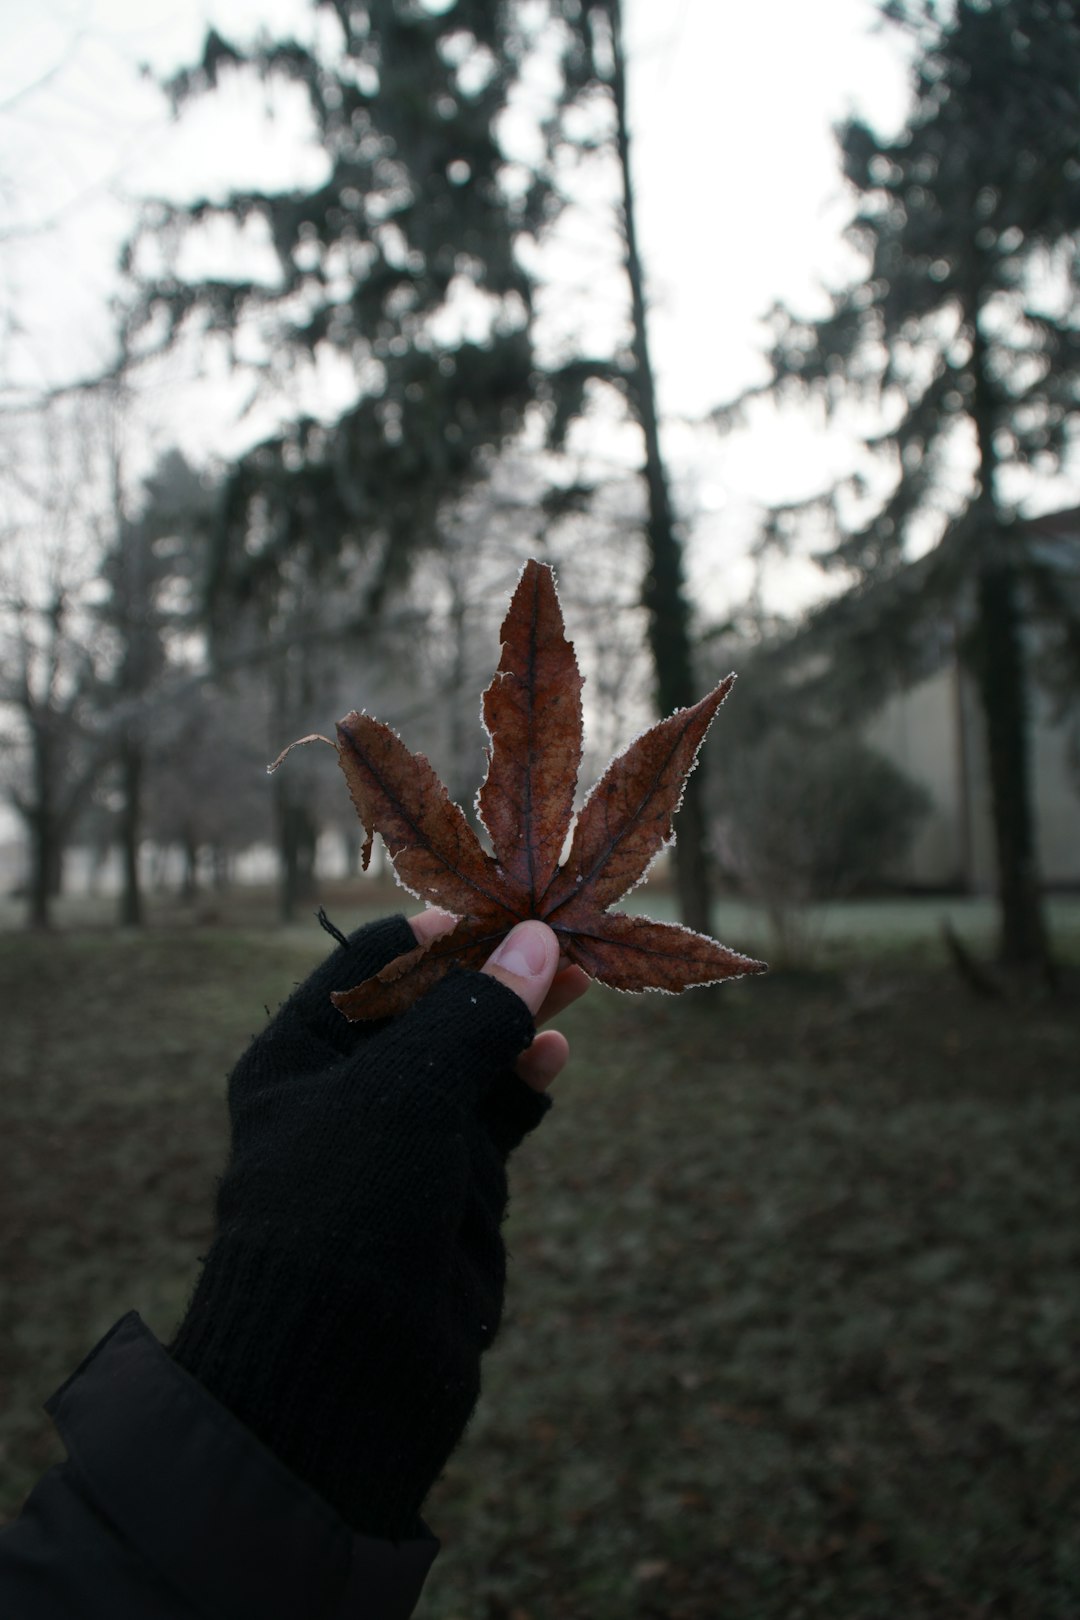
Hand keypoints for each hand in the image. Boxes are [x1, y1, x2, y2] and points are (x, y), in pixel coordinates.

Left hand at [169, 913, 586, 1541]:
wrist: (345, 1373)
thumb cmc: (347, 1212)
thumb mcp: (403, 1096)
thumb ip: (474, 1016)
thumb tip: (537, 943)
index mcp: (300, 1055)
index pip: (373, 962)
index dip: (441, 930)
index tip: (509, 904)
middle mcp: (347, 1090)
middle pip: (430, 1004)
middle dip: (494, 970)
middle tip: (563, 939)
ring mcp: (402, 1140)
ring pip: (471, 1056)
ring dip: (518, 1019)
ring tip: (574, 983)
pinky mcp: (450, 1185)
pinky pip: (494, 1113)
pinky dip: (524, 1080)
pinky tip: (554, 1054)